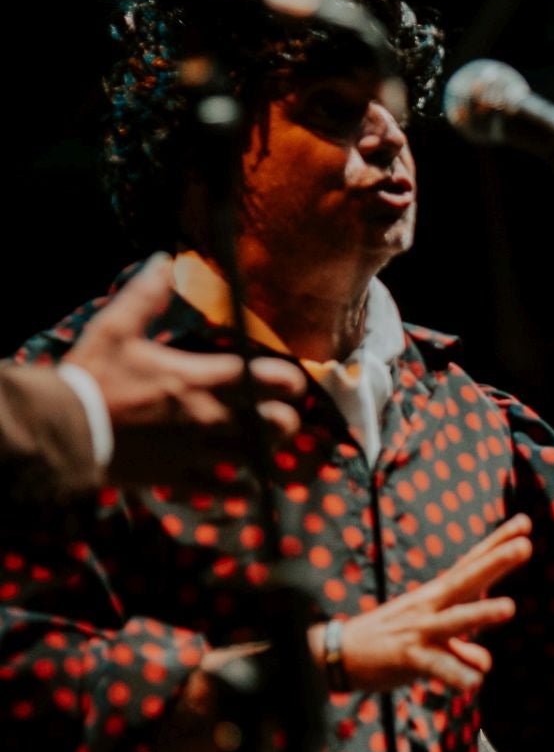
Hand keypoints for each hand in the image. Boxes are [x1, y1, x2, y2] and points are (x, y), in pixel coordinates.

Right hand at [65, 253, 307, 485]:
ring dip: (268, 451)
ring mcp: (196, 451)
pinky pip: (223, 490)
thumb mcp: (115, 329)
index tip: (291, 381)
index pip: (269, 379)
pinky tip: (241, 482)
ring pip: (258, 458)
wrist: (63, 430)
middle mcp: (208, 417)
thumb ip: (145, 296)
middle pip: (277, 424)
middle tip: (280, 414)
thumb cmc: (91, 377)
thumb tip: (163, 261)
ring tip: (264, 444)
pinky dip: (237, 487)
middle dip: (286, 419)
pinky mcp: (179, 478)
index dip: (290, 381)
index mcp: (199, 378)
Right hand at [309, 514, 532, 691]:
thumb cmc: (389, 643)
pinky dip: (457, 676)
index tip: (525, 523)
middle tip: (526, 545)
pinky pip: (437, 668)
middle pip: (467, 579)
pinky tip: (473, 684)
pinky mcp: (408, 658)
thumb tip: (483, 665)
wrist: (336, 655)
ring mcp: (419, 631)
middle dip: (496, 562)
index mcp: (436, 596)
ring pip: (455, 620)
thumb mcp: (430, 642)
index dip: (496, 544)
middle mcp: (430, 607)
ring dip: (482, 613)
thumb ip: (462, 650)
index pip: (471, 565)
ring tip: (510, 607)